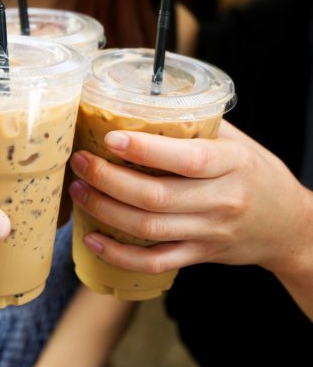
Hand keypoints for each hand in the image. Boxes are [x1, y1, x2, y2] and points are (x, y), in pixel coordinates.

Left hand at [68, 120, 312, 279]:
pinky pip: (155, 262)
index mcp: (233, 164)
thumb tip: (144, 105)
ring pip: (149, 228)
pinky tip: (93, 239)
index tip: (110, 138)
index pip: (187, 159)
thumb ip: (198, 126)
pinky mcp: (199, 256)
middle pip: (156, 197)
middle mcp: (221, 200)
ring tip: (78, 190)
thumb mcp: (238, 143)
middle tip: (80, 163)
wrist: (288, 226)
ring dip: (105, 211)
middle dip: (109, 180)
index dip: (145, 150)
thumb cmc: (256, 175)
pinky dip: (120, 254)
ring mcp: (209, 233)